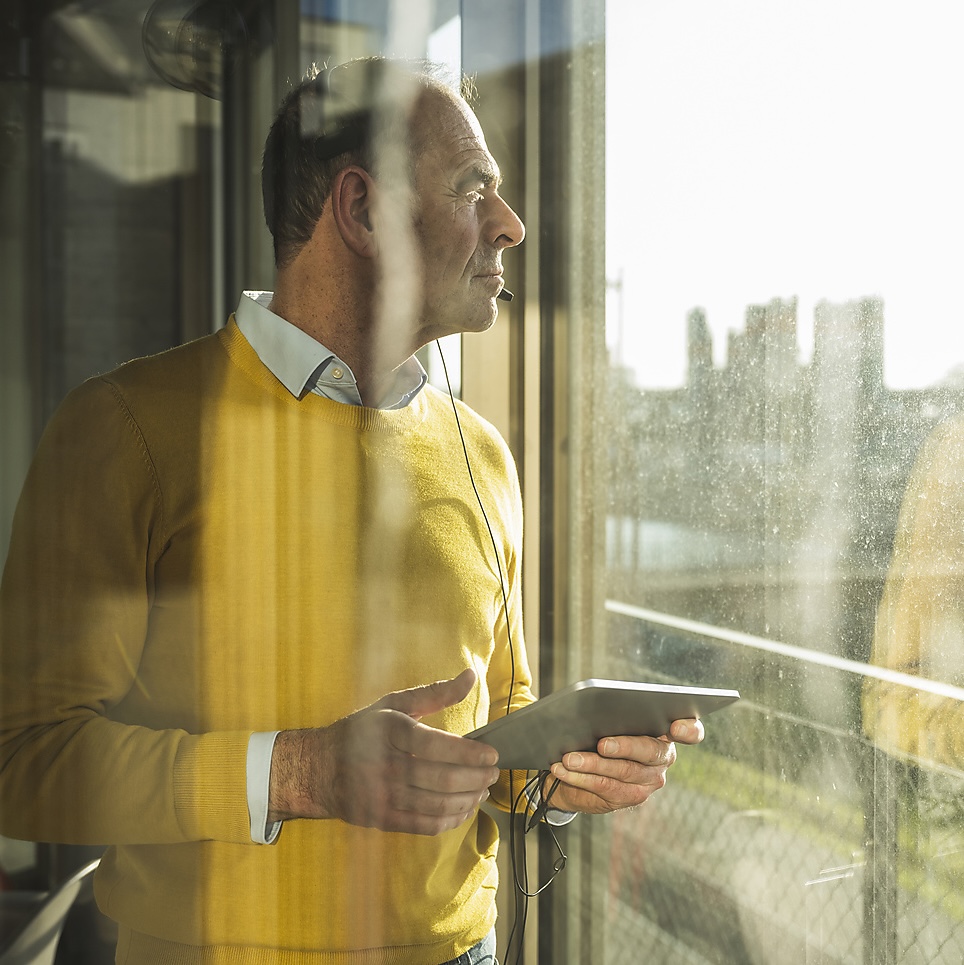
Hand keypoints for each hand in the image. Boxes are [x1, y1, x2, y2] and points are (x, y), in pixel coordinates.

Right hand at [268, 668, 500, 834]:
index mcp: (389, 730)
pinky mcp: (382, 818)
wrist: (317, 768)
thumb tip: (470, 676)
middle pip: (440, 778)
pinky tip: (464, 810)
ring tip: (483, 791)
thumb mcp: (393, 704)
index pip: (435, 746)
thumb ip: (435, 693)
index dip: (469, 754)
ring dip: (468, 800)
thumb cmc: (361, 731)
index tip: (492, 754)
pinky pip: (424, 825)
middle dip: (476, 778)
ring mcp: (382, 795)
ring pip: (436, 805)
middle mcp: (384, 764)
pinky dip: (450, 820)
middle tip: (493, 774)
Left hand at [544, 718, 703, 814]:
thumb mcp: (607, 719)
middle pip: (650, 751)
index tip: (676, 725)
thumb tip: (597, 711)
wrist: (582, 767)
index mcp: (665, 731)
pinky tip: (563, 770)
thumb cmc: (598, 732)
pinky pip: (605, 787)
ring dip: (591, 764)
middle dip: (624, 746)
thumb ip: (612, 715)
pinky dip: (581, 777)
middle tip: (601, 744)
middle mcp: (663, 757)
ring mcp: (650, 780)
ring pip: (623, 771)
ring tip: (568, 758)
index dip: (689, 729)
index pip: (691, 731)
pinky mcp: (632, 797)